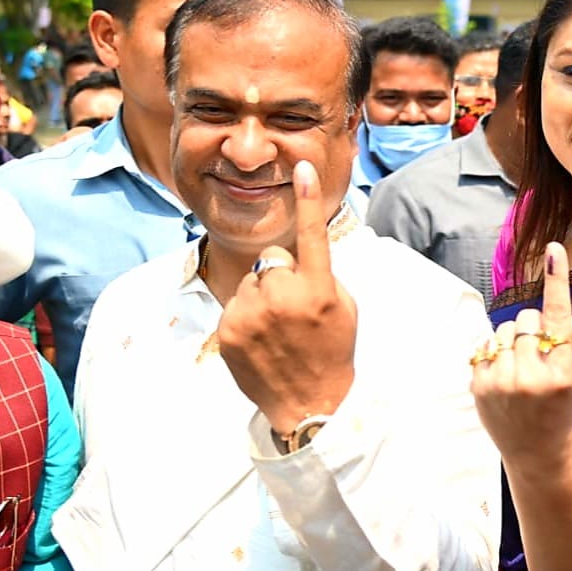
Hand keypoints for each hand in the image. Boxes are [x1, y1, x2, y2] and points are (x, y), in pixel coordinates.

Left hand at [218, 160, 356, 435]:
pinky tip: (261, 341)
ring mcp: (252, 315)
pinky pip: (236, 304)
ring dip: (261, 297)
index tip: (303, 167)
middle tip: (294, 309)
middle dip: (281, 275)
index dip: (309, 199)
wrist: (309, 403)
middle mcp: (283, 298)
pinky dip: (246, 318)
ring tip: (277, 329)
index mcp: (318, 290)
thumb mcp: (343, 308)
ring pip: (251, 282)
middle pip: (272, 260)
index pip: (313, 235)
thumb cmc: (332, 351)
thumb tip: (298, 259)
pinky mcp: (228, 330)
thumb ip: (321, 277)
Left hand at [471, 243, 571, 468]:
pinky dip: (495, 352)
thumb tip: (564, 312)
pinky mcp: (480, 385)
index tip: (554, 249)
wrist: (536, 449)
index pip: (560, 317)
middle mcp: (532, 376)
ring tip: (521, 367)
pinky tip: (505, 375)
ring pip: (504, 329)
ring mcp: (502, 383)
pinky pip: (485, 344)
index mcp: (563, 372)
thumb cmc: (565, 405)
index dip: (557, 280)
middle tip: (540, 356)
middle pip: (527, 318)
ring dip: (513, 340)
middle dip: (534, 329)